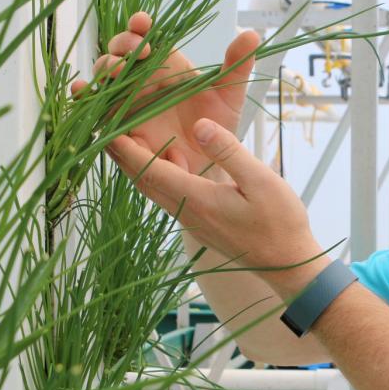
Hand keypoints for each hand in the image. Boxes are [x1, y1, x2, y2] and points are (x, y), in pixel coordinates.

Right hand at [74, 11, 259, 179]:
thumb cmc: (218, 130)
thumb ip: (236, 67)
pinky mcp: (116, 127)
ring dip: (106, 69)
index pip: (146, 37)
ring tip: (118, 71)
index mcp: (165, 67)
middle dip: (122, 46)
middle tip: (138, 53)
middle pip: (119, 52)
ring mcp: (126, 103)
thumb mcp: (229, 98)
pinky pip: (93, 110)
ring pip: (104, 77)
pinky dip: (83, 97)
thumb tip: (253, 35)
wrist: (210, 170)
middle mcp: (141, 81)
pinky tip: (81, 91)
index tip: (143, 21)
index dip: (139, 25)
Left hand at [107, 118, 327, 296]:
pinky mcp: (200, 225)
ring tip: (124, 141)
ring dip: (136, 166)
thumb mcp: (261, 180)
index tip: (104, 126)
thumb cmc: (280, 223)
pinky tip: (164, 162)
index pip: (150, 169)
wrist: (287, 265)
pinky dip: (156, 176)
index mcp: (197, 199)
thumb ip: (229, 151)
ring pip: (152, 190)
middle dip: (121, 155)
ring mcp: (191, 221)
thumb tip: (200, 124)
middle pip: (143, 180)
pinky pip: (167, 197)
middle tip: (102, 128)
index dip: (125, 147)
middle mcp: (186, 212)